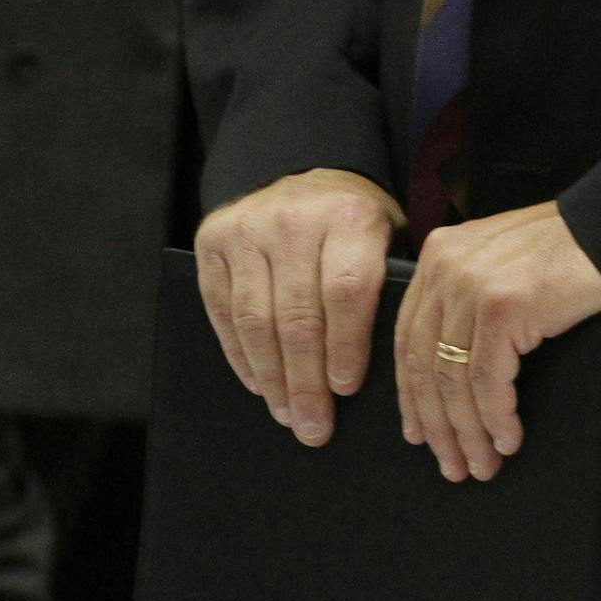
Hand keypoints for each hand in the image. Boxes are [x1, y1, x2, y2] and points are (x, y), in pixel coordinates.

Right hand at [194, 169, 403, 446]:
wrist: (309, 173)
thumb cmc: (355, 227)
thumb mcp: (386, 243)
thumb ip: (386, 292)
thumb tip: (379, 375)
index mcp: (349, 217)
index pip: (345, 291)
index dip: (344, 347)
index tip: (345, 390)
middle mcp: (294, 218)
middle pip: (298, 316)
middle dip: (306, 381)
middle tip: (314, 427)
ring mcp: (247, 227)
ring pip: (256, 319)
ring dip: (272, 377)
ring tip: (287, 413)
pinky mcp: (213, 240)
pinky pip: (223, 310)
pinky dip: (240, 354)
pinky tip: (258, 383)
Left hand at [398, 202, 600, 482]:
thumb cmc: (570, 251)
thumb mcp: (503, 265)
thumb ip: (471, 299)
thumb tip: (453, 374)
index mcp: (439, 255)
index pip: (408, 336)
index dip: (411, 393)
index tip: (417, 430)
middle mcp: (445, 267)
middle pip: (423, 363)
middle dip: (436, 424)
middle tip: (451, 463)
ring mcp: (470, 285)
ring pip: (452, 379)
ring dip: (467, 432)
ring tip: (481, 464)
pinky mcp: (502, 305)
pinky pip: (487, 380)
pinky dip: (496, 418)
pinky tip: (506, 439)